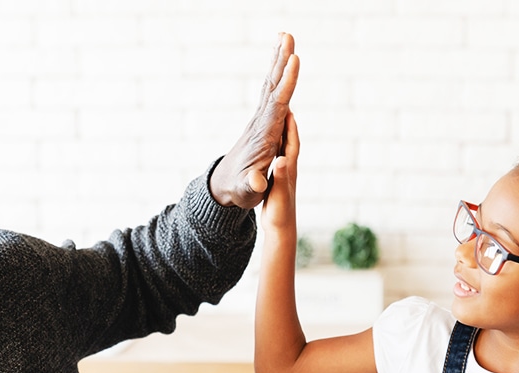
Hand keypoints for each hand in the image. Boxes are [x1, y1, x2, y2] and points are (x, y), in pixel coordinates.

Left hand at [209, 32, 299, 208]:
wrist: (225, 186)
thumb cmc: (240, 189)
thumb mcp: (247, 191)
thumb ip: (252, 185)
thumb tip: (256, 183)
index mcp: (264, 135)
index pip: (277, 104)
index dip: (286, 83)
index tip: (294, 61)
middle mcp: (261, 122)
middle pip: (273, 86)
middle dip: (281, 61)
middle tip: (288, 35)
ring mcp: (261, 119)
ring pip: (272, 84)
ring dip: (279, 60)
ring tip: (286, 36)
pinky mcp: (263, 120)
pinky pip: (272, 91)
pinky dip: (278, 73)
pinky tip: (282, 60)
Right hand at [260, 112, 299, 231]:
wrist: (281, 228)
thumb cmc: (280, 213)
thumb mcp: (278, 193)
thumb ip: (281, 176)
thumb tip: (282, 159)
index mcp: (289, 170)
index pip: (291, 143)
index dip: (291, 127)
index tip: (289, 109)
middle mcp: (288, 169)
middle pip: (289, 141)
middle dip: (286, 124)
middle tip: (283, 105)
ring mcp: (284, 173)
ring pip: (282, 148)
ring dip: (280, 133)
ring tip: (276, 118)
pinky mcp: (277, 178)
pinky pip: (275, 156)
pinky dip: (273, 146)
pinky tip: (268, 142)